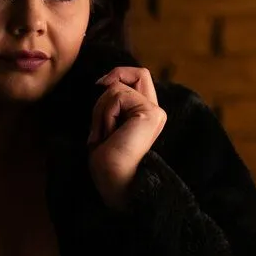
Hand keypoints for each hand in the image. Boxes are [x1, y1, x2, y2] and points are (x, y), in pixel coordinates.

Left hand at [87, 66, 166, 208]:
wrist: (111, 182)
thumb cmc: (105, 161)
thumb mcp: (107, 123)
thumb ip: (114, 102)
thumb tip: (107, 81)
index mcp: (147, 115)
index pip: (139, 77)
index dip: (118, 75)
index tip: (99, 86)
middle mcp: (156, 112)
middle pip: (138, 73)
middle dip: (110, 86)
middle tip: (100, 117)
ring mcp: (156, 112)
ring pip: (118, 87)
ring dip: (100, 111)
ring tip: (103, 135)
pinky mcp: (151, 113)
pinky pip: (117, 96)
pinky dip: (104, 115)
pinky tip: (108, 136)